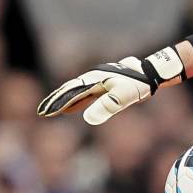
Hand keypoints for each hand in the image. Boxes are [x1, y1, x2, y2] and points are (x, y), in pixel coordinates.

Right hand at [36, 47, 184, 124]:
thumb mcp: (124, 97)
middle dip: (56, 100)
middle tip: (42, 112)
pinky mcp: (104, 85)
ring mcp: (98, 81)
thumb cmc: (138, 84)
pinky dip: (76, 100)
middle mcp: (93, 78)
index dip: (58, 103)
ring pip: (76, 91)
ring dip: (63, 100)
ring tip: (51, 110)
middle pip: (69, 90)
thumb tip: (88, 120)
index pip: (71, 93)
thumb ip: (107, 106)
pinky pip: (85, 93)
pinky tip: (71, 108)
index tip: (46, 112)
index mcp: (94, 80)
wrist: (150, 73)